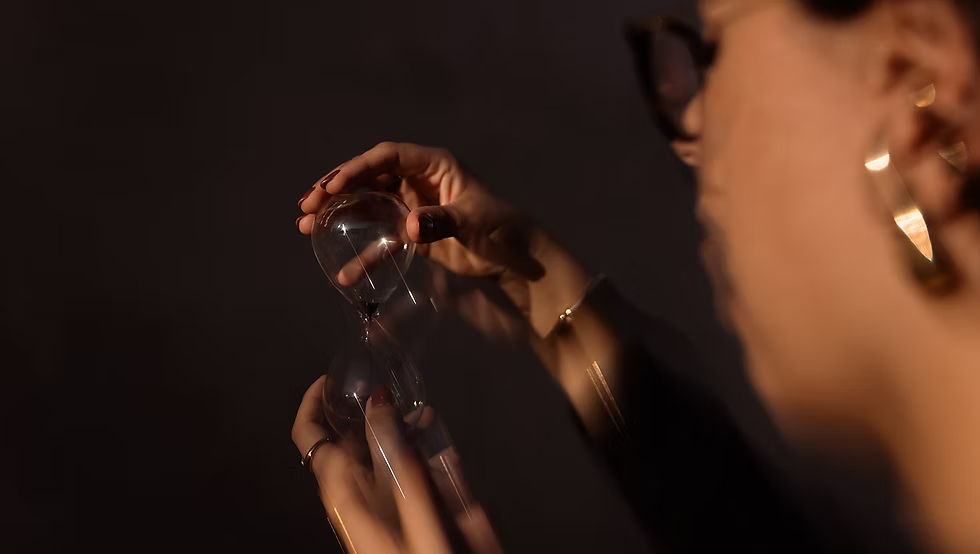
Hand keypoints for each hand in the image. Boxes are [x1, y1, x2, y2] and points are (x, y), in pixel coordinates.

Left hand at [291, 376, 453, 553]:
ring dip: (394, 426)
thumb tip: (376, 402)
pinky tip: (435, 442)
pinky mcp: (391, 515)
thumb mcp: (412, 503)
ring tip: (424, 413)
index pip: (308, 435)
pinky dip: (410, 448)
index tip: (336, 375)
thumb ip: (395, 452)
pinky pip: (394, 470)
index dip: (314, 400)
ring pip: (372, 451)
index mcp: (341, 491)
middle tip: (391, 385)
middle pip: (341, 438)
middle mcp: (349, 495)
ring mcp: (371, 506)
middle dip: (365, 408)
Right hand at [296, 142, 543, 282]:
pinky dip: (362, 253)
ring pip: (367, 204)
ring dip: (338, 214)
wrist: (519, 260)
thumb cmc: (504, 229)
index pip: (387, 157)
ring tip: (305, 226)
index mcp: (434, 165)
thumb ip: (442, 221)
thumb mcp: (474, 222)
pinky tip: (343, 272)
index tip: (333, 186)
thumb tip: (410, 226)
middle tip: (306, 205)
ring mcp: (413, 206)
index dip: (357, 168)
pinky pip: (380, 238)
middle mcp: (418, 180)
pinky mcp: (413, 233)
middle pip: (369, 177)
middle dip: (336, 188)